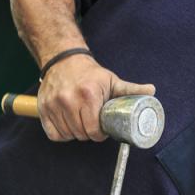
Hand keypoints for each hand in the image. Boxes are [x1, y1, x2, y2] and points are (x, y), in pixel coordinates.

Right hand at [37, 56, 154, 141]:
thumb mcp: (112, 80)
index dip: (99, 134)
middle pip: (81, 134)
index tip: (101, 129)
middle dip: (88, 133)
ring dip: (75, 133)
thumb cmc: (90, 74)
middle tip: (92, 125)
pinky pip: (53, 133)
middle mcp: (69, 100)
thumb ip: (131, 89)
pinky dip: (61, 133)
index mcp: (89, 95)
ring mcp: (53, 104)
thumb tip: (152, 92)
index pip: (94, 130)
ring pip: (67, 134)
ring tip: (81, 123)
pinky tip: (68, 125)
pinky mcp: (43, 108)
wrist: (63, 60)